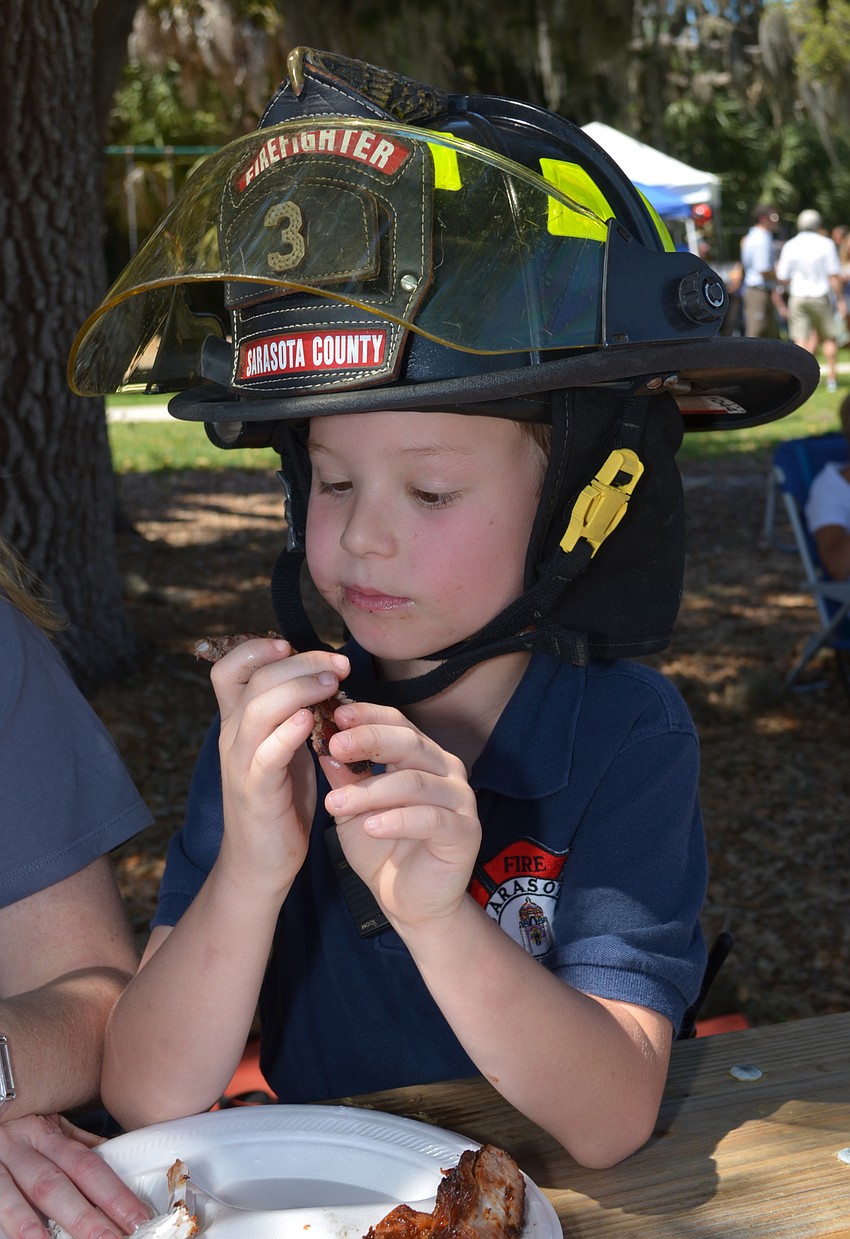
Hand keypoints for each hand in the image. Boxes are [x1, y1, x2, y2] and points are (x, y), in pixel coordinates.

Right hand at [0, 1114, 148, 1238]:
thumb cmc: (17, 1125)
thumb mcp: (48, 1126)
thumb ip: (78, 1144)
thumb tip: (121, 1156)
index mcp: (45, 1132)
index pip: (86, 1164)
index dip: (113, 1193)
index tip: (137, 1218)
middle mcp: (19, 1146)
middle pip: (54, 1184)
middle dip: (84, 1216)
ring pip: (15, 1195)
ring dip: (34, 1225)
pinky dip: (6, 1224)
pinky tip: (22, 1238)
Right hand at [208, 638, 352, 895]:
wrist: (262, 862)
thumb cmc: (281, 800)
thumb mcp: (284, 747)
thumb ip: (292, 712)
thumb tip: (322, 674)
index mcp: (238, 723)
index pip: (228, 669)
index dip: (256, 648)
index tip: (291, 644)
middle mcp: (232, 737)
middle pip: (252, 680)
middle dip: (298, 663)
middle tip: (338, 664)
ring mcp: (240, 764)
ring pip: (257, 709)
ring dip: (297, 689)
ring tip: (331, 683)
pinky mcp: (255, 793)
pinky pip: (265, 756)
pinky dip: (285, 733)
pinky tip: (309, 721)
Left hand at [321, 701, 480, 930]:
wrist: (410, 903)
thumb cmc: (383, 850)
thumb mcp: (354, 809)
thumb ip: (344, 778)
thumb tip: (322, 744)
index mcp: (422, 757)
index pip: (397, 723)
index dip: (368, 716)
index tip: (335, 716)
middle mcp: (446, 771)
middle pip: (409, 743)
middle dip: (370, 740)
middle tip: (336, 746)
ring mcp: (460, 800)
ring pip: (414, 782)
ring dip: (372, 790)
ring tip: (336, 803)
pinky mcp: (465, 832)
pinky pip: (430, 819)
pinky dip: (398, 820)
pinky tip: (371, 827)